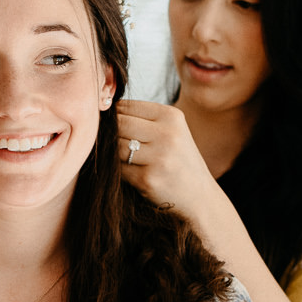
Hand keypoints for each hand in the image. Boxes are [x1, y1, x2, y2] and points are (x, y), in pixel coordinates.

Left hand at [116, 100, 219, 222]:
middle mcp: (167, 134)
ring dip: (115, 154)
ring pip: (116, 147)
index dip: (115, 116)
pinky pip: (119, 168)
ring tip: (126, 159)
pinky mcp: (148, 179)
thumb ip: (142, 119)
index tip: (117, 127)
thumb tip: (102, 111)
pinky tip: (132, 173)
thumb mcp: (171, 131)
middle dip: (112, 134)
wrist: (198, 195)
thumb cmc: (178, 160)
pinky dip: (120, 171)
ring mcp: (158, 157)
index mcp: (171, 116)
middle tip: (116, 144)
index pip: (126, 106)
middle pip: (119, 124)